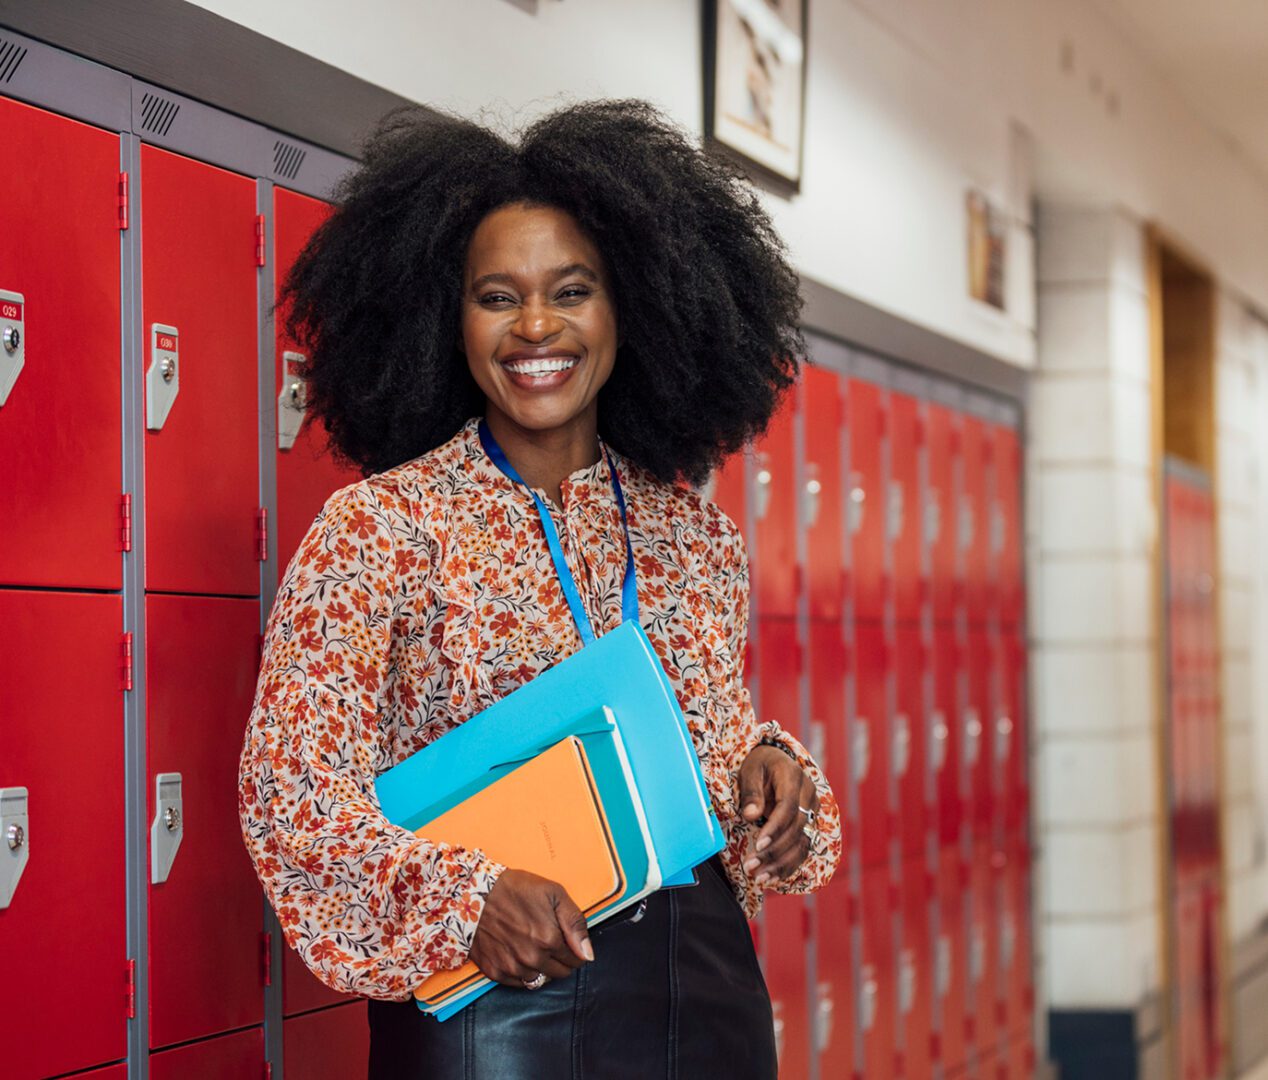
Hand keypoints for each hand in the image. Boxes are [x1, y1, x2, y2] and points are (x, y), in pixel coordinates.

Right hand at [468, 869, 593, 987]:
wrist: (474, 892)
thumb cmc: (515, 889)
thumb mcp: (553, 893)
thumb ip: (576, 923)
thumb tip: (588, 954)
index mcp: (550, 939)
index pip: (576, 960)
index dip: (574, 949)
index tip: (566, 939)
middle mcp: (532, 959)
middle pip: (560, 973)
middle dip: (561, 959)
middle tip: (550, 940)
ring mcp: (512, 968)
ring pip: (540, 980)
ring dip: (541, 967)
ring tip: (532, 945)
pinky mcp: (495, 972)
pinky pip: (519, 984)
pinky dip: (522, 972)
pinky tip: (517, 952)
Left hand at [737, 744, 818, 887]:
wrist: (773, 762)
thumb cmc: (759, 765)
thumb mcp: (750, 771)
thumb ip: (751, 792)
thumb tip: (750, 815)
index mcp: (793, 777)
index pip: (789, 807)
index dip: (775, 828)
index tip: (758, 845)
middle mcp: (809, 795)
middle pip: (796, 829)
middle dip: (773, 851)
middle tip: (750, 867)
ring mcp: (812, 811)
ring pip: (802, 843)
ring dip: (781, 864)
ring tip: (759, 878)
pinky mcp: (809, 824)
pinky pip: (802, 848)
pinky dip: (788, 865)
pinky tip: (771, 878)